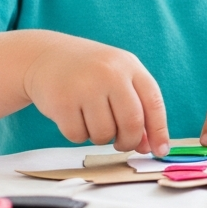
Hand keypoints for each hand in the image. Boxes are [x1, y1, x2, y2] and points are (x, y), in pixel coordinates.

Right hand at [24, 33, 168, 154]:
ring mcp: (85, 87)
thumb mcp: (118, 79)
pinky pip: (78, 136)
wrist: (46, 57)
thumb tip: (148, 147)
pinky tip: (74, 117)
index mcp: (130, 66)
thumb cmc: (90, 72)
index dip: (159, 131)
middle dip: (129, 141)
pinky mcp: (61, 102)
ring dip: (101, 138)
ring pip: (104, 134)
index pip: (153, 103)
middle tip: (122, 144)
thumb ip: (137, 108)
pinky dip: (78, 135)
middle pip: (131, 123)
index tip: (160, 151)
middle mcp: (110, 74)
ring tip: (93, 121)